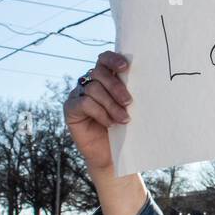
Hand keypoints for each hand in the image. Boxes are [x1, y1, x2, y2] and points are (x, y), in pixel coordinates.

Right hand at [63, 49, 132, 175]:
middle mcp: (88, 83)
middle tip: (129, 102)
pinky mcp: (70, 108)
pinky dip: (100, 113)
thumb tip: (144, 79)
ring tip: (124, 119)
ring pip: (94, 89)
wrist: (111, 155)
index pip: (104, 59)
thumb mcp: (128, 108)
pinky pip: (85, 103)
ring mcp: (77, 95)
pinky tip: (109, 123)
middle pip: (99, 73)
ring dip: (111, 104)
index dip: (113, 59)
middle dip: (116, 87)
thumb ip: (128, 92)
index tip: (125, 67)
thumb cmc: (123, 129)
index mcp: (104, 78)